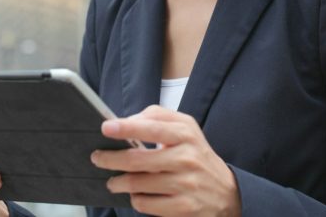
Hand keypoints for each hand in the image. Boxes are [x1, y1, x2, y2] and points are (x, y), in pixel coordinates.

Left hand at [91, 105, 240, 216]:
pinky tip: (137, 195)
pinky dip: (135, 199)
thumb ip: (157, 118)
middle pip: (139, 159)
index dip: (127, 127)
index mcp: (187, 134)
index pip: (153, 128)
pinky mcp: (184, 207)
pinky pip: (146, 203)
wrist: (227, 192)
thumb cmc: (196, 156)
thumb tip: (125, 121)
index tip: (106, 127)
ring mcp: (187, 184)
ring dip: (118, 182)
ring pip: (138, 184)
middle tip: (97, 158)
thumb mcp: (186, 129)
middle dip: (111, 159)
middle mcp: (188, 158)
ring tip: (113, 181)